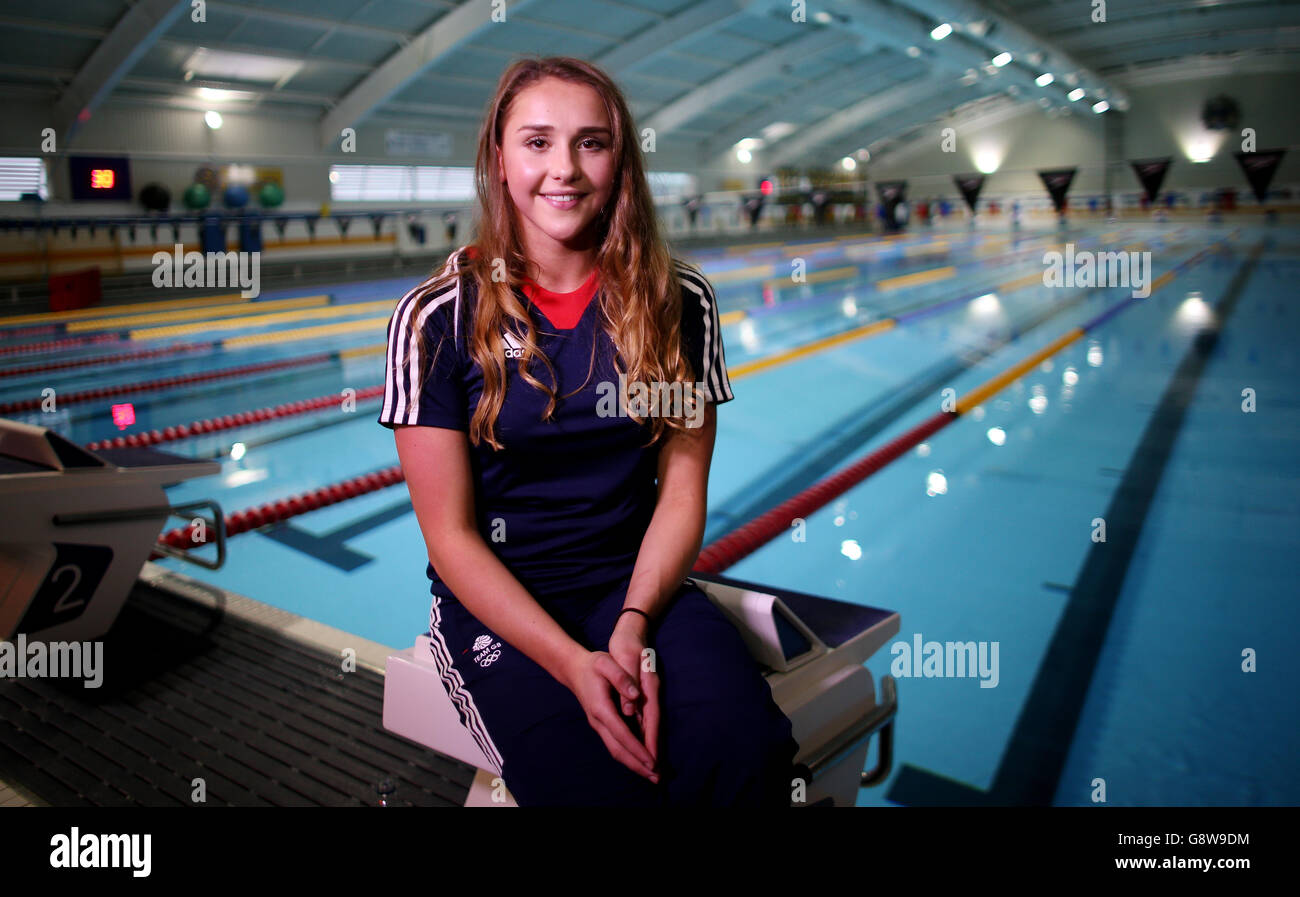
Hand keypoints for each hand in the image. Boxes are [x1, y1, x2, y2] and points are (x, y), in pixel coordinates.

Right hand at [562, 650, 658, 782]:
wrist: (574, 669)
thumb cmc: (593, 664)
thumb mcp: (606, 663)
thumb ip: (621, 678)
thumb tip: (635, 697)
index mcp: (601, 708)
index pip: (622, 734)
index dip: (637, 749)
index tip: (652, 762)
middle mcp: (598, 722)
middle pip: (618, 750)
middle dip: (637, 765)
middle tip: (657, 778)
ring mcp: (598, 726)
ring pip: (616, 751)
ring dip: (633, 764)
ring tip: (652, 775)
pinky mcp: (601, 726)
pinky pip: (615, 745)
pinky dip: (628, 756)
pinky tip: (640, 761)